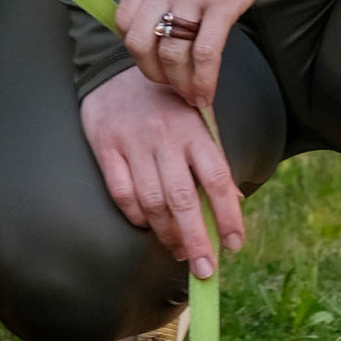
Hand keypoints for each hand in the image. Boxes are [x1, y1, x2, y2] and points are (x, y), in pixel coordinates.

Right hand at [80, 69, 245, 272]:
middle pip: (183, 199)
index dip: (229, 215)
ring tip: (178, 252)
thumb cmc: (166, 103)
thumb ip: (213, 160)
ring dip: (167, 234)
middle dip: (196, 240)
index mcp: (194, 130)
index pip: (217, 179)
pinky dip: (136, 217)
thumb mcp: (198, 121)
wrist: (114, 69)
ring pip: (152, 202)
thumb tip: (234, 202)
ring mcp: (133, 143)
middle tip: (205, 270)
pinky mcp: (106, 148)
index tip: (235, 245)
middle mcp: (164, 137)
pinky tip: (148, 227)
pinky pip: (122, 194)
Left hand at [116, 0, 286, 114]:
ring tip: (189, 94)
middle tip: (167, 83)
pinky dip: (203, 81)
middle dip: (149, 71)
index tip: (150, 58)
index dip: (133, 47)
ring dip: (178, 82)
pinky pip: (205, 53)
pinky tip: (206, 94)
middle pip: (137, 41)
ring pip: (169, 53)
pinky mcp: (224, 2)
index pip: (123, 18)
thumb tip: (162, 16)